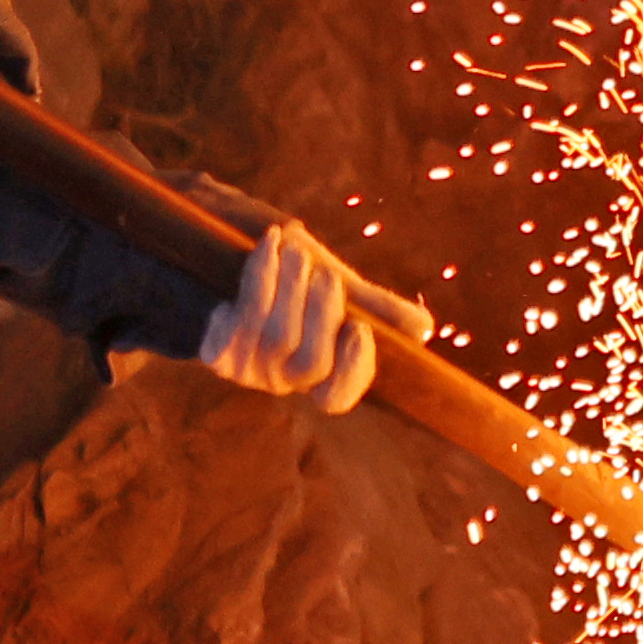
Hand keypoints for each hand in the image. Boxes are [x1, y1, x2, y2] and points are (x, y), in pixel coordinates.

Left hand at [191, 216, 429, 413]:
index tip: (362, 329)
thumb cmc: (294, 281)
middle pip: (310, 363)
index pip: (336, 398)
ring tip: (292, 245)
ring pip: (276, 336)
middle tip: (324, 271)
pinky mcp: (217, 351)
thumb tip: (425, 329)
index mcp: (317, 374)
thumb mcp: (339, 291)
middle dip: (322, 312)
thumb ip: (378, 309)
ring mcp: (247, 370)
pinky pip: (240, 319)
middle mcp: (282, 380)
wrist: (228, 257)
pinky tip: (264, 250)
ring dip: (287, 284)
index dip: (353, 371)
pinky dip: (256, 278)